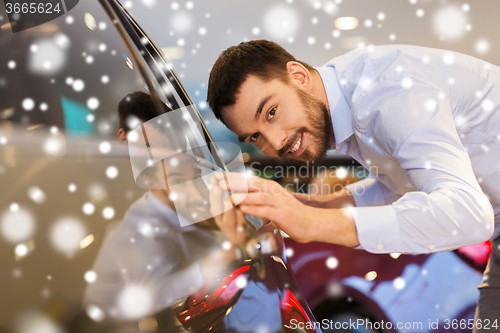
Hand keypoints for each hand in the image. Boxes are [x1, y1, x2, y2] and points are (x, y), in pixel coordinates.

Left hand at [216, 172, 358, 246]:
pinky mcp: (281, 214)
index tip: (218, 175)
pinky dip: (252, 208)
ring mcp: (278, 202)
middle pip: (250, 184)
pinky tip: (241, 208)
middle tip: (217, 180)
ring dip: (240, 195)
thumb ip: (259, 198)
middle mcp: (274, 191)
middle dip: (232, 182)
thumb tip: (241, 197)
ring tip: (226, 194)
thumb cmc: (290, 214)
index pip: (248, 179)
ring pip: (256, 195)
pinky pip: (264, 210)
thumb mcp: (273, 202)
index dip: (232, 177)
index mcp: (270, 187)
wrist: (311, 223)